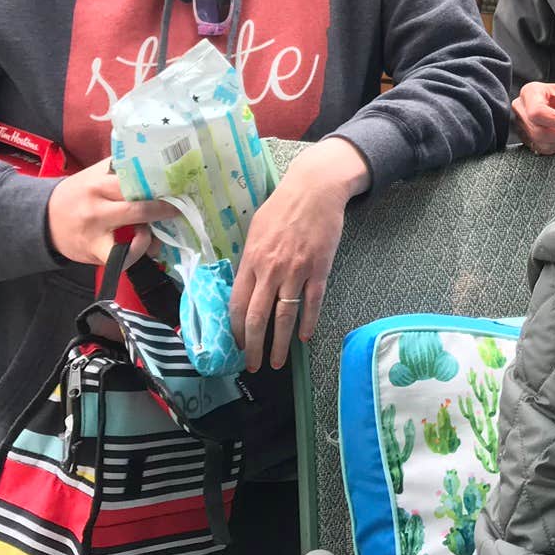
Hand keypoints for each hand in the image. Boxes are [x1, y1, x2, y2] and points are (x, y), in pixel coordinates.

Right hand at [46, 157, 177, 265]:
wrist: (44, 220)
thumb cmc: (77, 194)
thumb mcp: (93, 174)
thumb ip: (119, 166)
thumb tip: (153, 157)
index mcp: (98, 185)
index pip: (134, 183)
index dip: (158, 185)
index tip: (175, 185)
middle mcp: (98, 209)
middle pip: (138, 210)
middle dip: (163, 210)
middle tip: (178, 208)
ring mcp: (97, 234)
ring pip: (133, 239)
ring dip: (152, 237)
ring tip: (156, 233)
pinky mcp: (96, 253)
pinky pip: (123, 259)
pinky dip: (138, 254)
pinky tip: (144, 246)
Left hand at [231, 137, 368, 370]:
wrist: (314, 189)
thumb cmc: (282, 206)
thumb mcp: (255, 230)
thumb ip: (249, 259)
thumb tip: (244, 284)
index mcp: (251, 260)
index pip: (237, 304)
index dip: (235, 329)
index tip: (236, 345)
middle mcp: (271, 269)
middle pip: (257, 317)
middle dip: (253, 347)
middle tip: (253, 365)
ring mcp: (296, 271)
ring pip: (284, 316)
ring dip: (279, 344)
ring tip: (277, 362)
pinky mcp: (319, 269)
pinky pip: (312, 303)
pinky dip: (307, 323)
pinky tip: (304, 337)